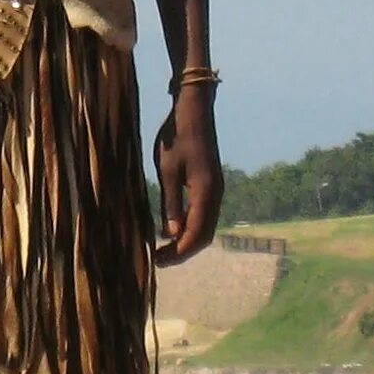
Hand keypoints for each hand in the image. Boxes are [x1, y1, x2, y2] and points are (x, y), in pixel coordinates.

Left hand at [153, 87, 223, 263]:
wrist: (193, 111)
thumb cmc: (176, 137)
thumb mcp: (167, 170)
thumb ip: (170, 202)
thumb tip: (171, 234)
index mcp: (206, 193)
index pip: (196, 235)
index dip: (178, 253)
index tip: (157, 262)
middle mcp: (216, 195)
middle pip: (204, 236)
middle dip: (183, 252)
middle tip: (158, 261)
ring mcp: (215, 190)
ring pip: (205, 227)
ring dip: (186, 242)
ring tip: (162, 249)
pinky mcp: (210, 184)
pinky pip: (204, 215)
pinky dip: (190, 228)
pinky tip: (171, 229)